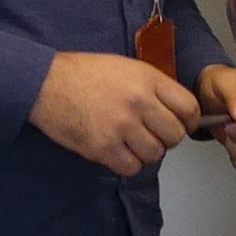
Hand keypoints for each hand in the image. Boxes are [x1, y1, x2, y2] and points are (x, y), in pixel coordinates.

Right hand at [28, 52, 200, 176]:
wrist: (46, 83)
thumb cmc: (84, 73)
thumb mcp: (126, 67)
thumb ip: (153, 87)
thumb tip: (175, 111)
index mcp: (148, 79)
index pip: (189, 108)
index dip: (189, 121)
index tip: (181, 124)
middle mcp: (139, 103)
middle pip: (175, 135)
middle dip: (167, 138)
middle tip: (152, 134)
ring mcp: (121, 126)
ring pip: (155, 154)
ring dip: (146, 152)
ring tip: (131, 142)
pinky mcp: (102, 148)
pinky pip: (131, 168)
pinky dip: (128, 164)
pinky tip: (117, 152)